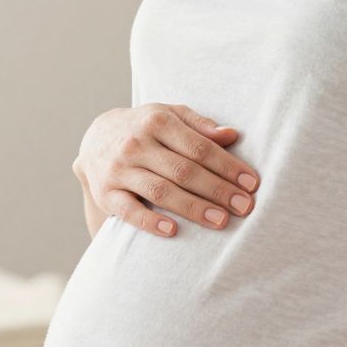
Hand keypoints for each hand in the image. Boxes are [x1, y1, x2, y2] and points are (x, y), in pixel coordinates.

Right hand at [75, 102, 259, 236]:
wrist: (95, 138)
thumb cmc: (145, 128)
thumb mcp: (170, 115)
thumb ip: (200, 125)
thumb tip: (232, 135)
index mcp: (157, 121)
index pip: (199, 147)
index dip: (228, 166)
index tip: (251, 183)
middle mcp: (137, 144)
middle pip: (184, 170)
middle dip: (218, 190)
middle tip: (245, 207)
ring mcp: (119, 169)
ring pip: (161, 191)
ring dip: (193, 207)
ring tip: (221, 221)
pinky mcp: (106, 193)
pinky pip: (129, 211)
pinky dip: (150, 222)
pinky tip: (174, 231)